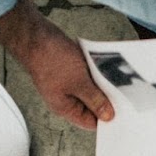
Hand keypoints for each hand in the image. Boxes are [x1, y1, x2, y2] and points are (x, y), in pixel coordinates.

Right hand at [0, 0, 112, 129]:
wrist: (33, 33)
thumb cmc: (50, 58)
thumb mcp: (79, 83)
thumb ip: (95, 100)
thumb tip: (108, 116)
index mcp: (64, 108)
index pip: (90, 122)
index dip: (105, 118)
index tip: (122, 112)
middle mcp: (64, 99)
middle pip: (91, 106)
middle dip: (104, 99)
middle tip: (119, 92)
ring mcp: (64, 84)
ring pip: (89, 89)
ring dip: (99, 83)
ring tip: (107, 76)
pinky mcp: (66, 70)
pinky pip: (84, 75)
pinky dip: (92, 71)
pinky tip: (99, 65)